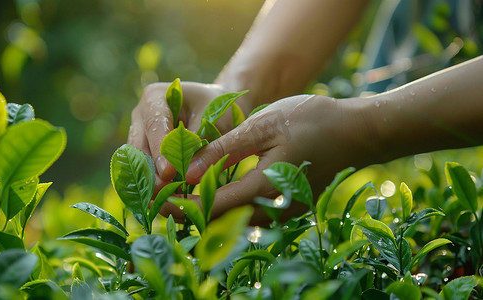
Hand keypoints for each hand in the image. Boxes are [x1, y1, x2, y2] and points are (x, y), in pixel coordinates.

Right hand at [127, 82, 250, 189]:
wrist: (218, 108)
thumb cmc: (219, 109)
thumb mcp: (213, 120)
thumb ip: (199, 144)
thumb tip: (187, 173)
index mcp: (155, 97)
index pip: (155, 125)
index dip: (160, 151)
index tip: (168, 172)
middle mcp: (140, 114)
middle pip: (139, 146)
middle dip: (150, 171)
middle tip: (164, 192)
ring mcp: (138, 133)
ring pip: (137, 162)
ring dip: (150, 181)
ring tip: (164, 200)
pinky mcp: (142, 150)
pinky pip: (142, 169)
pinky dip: (152, 184)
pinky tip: (163, 200)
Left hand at [160, 95, 376, 223]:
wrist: (355, 131)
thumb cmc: (312, 121)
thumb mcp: (263, 125)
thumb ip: (224, 149)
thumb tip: (187, 170)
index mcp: (265, 187)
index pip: (212, 206)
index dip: (181, 206)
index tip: (155, 201)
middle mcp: (274, 210)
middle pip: (220, 221)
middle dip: (188, 214)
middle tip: (158, 204)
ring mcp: (283, 212)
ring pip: (234, 221)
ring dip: (205, 213)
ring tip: (177, 201)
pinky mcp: (287, 207)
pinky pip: (249, 215)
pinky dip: (225, 208)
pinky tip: (210, 195)